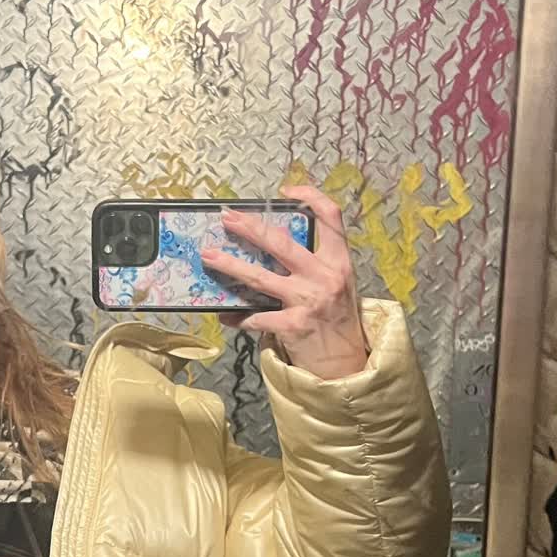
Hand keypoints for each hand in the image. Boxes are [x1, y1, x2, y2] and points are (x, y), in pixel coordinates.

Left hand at [202, 183, 369, 379]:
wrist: (347, 364)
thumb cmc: (338, 321)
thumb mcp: (338, 285)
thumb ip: (315, 265)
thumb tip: (273, 248)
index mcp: (339, 262)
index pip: (331, 217)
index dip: (310, 197)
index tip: (286, 191)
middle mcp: (324, 277)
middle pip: (282, 242)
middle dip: (251, 226)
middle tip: (227, 217)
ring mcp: (308, 301)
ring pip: (260, 277)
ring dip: (230, 265)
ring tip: (209, 255)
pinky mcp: (292, 325)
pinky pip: (256, 317)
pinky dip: (239, 318)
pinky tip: (227, 317)